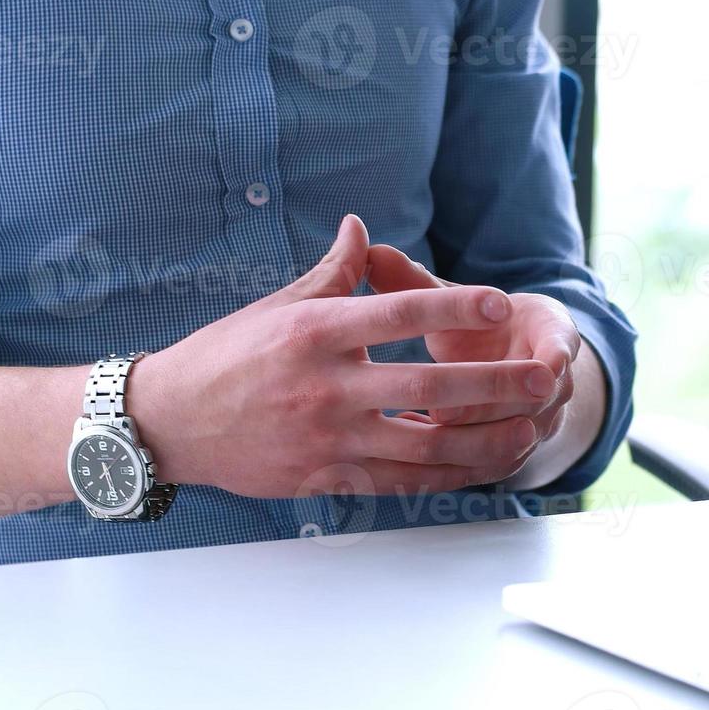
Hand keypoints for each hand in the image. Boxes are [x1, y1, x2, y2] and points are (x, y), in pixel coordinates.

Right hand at [130, 216, 558, 498]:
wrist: (168, 422)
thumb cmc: (224, 356)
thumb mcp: (277, 305)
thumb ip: (333, 272)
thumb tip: (362, 227)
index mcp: (315, 332)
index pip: (397, 313)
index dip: (453, 306)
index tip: (499, 301)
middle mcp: (325, 386)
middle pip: (427, 384)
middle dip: (494, 384)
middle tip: (541, 379)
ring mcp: (326, 437)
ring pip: (423, 444)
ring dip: (483, 441)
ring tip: (527, 432)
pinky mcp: (323, 477)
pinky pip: (397, 482)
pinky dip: (443, 477)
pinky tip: (478, 468)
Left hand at [364, 244, 581, 447]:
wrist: (513, 368)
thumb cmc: (477, 326)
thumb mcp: (454, 302)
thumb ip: (415, 282)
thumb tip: (372, 251)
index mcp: (554, 335)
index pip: (561, 346)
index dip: (549, 354)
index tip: (535, 362)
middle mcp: (557, 383)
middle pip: (535, 400)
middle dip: (491, 404)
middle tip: (442, 408)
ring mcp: (542, 422)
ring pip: (514, 439)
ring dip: (472, 436)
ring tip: (420, 428)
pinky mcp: (519, 453)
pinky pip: (496, 464)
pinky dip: (459, 461)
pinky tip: (416, 447)